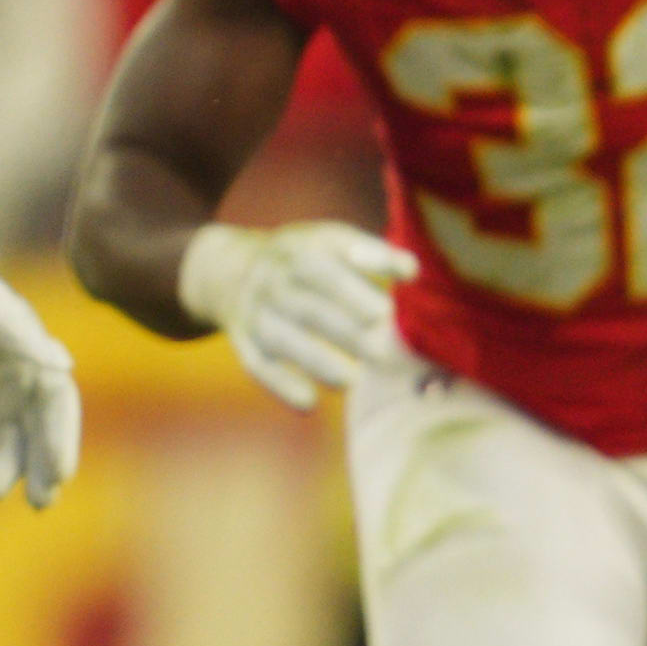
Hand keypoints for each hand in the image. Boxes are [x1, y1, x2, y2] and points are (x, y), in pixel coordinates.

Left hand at [0, 241, 80, 506]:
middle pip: (41, 437)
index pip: (58, 408)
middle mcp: (24, 388)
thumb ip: (19, 337)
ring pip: (9, 450)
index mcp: (38, 361)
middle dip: (42, 471)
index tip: (61, 473)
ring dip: (4, 473)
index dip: (62, 441)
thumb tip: (63, 365)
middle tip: (41, 502)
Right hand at [178, 221, 416, 411]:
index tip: (410, 277)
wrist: (231, 269)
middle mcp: (274, 276)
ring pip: (281, 336)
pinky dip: (281, 384)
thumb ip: (374, 256)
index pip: (333, 251)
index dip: (372, 262)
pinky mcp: (244, 340)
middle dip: (347, 326)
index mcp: (303, 246)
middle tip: (386, 349)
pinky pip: (257, 364)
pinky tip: (309, 403)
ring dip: (316, 361)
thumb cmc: (309, 260)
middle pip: (308, 303)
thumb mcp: (333, 242)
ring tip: (353, 382)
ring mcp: (255, 308)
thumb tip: (415, 272)